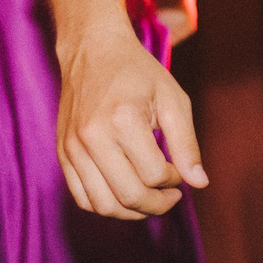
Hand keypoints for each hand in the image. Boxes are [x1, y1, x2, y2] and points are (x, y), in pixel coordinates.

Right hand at [56, 15, 204, 217]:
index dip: (175, 180)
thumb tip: (200, 183)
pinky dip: (106, 205)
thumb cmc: (138, 73)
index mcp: (122, 121)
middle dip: (158, 204)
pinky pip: (82, 197)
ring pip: (103, 205)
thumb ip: (187, 144)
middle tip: (172, 194)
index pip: (154, 174)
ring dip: (133, 211)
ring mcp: (72, 147)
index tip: (181, 170)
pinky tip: (126, 193)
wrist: (92, 51)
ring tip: (151, 197)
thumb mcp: (173, 100)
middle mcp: (91, 137)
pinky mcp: (62, 153)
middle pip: (128, 196)